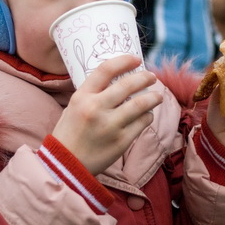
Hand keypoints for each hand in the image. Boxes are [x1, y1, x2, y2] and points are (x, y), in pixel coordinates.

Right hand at [52, 55, 162, 175]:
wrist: (66, 165)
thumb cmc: (69, 134)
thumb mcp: (73, 107)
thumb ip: (92, 94)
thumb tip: (117, 81)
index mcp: (82, 97)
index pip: (106, 70)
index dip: (124, 61)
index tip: (136, 59)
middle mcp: (96, 108)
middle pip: (128, 85)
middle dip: (144, 77)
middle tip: (152, 77)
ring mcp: (110, 125)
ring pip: (140, 104)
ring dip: (153, 97)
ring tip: (157, 96)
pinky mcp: (121, 141)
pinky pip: (142, 123)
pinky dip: (147, 116)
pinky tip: (147, 115)